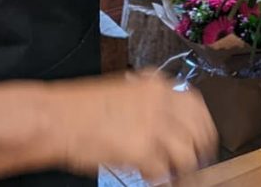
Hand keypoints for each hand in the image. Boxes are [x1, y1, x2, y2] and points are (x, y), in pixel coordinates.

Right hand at [49, 70, 217, 180]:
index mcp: (156, 83)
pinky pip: (164, 172)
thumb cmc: (82, 107)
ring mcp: (154, 125)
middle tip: (196, 165)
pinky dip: (160, 179)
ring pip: (188, 154)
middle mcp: (160, 100)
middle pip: (200, 128)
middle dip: (201, 149)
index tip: (202, 139)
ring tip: (175, 178)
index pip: (196, 104)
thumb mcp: (123, 90)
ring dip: (183, 170)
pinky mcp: (143, 149)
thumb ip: (148, 99)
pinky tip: (151, 178)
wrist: (58, 118)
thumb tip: (166, 117)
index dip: (202, 125)